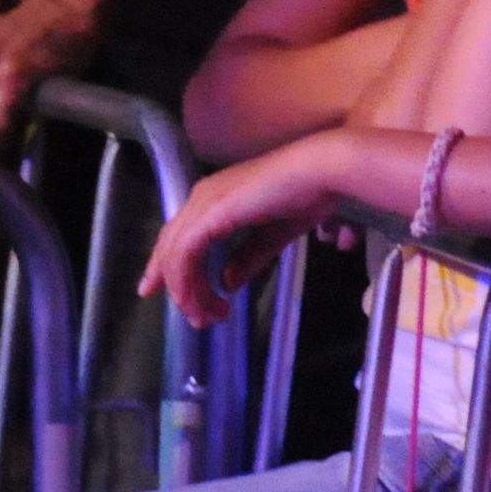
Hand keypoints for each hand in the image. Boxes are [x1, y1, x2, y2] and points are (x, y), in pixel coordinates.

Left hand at [142, 135, 348, 326]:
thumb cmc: (308, 194)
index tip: (169, 296)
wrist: (322, 172)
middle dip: (176, 287)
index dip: (168, 268)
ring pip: (174, 257)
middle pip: (168, 248)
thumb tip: (228, 282)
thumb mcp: (273, 234)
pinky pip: (184, 255)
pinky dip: (189, 282)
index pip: (178, 237)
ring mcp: (203, 204)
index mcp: (214, 197)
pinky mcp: (210, 214)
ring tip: (209, 317)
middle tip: (197, 319)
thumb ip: (248, 257)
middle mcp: (201, 197)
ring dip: (188, 292)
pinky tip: (205, 300)